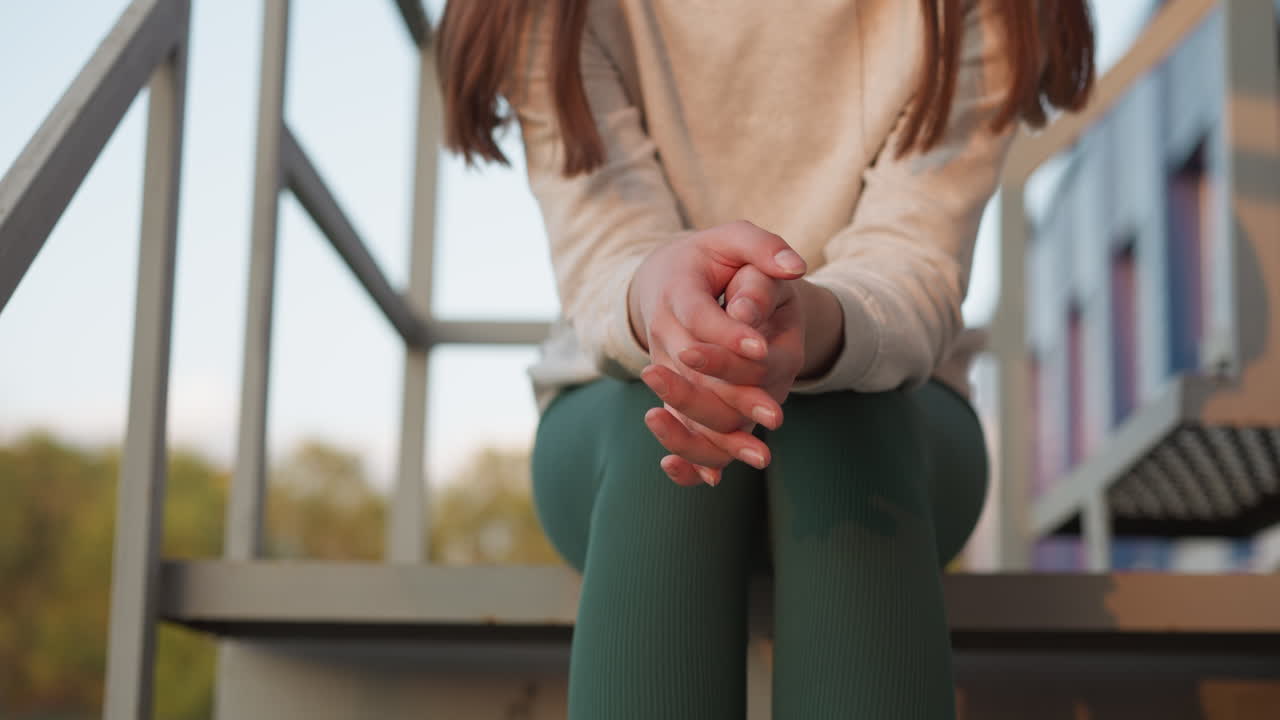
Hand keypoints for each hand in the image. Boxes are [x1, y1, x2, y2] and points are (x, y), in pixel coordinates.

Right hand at [627, 221, 807, 483]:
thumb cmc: (711, 258)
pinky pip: (678, 427)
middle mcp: (665, 335)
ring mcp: (666, 368)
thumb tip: (793, 267)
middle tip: (774, 416)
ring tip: (759, 456)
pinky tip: (713, 481)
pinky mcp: (672, 393)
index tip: (762, 349)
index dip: (729, 337)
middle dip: (733, 396)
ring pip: (685, 408)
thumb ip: (762, 248)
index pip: (701, 319)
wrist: (668, 279)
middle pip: (692, 374)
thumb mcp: (733, 240)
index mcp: (677, 292)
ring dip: (716, 436)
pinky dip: (690, 455)